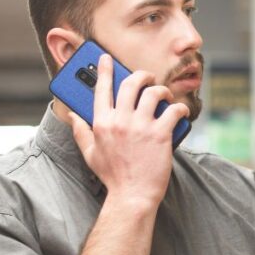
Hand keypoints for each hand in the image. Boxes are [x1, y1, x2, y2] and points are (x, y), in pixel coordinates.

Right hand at [69, 54, 189, 207]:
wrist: (133, 195)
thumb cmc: (113, 176)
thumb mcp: (90, 154)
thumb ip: (81, 132)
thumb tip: (74, 116)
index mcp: (101, 123)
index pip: (101, 89)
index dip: (104, 70)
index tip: (106, 59)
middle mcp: (120, 120)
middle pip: (130, 84)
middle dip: (141, 75)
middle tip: (147, 78)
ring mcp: (141, 126)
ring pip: (153, 92)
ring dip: (162, 90)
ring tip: (165, 97)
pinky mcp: (160, 134)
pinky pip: (173, 110)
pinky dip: (179, 108)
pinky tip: (180, 112)